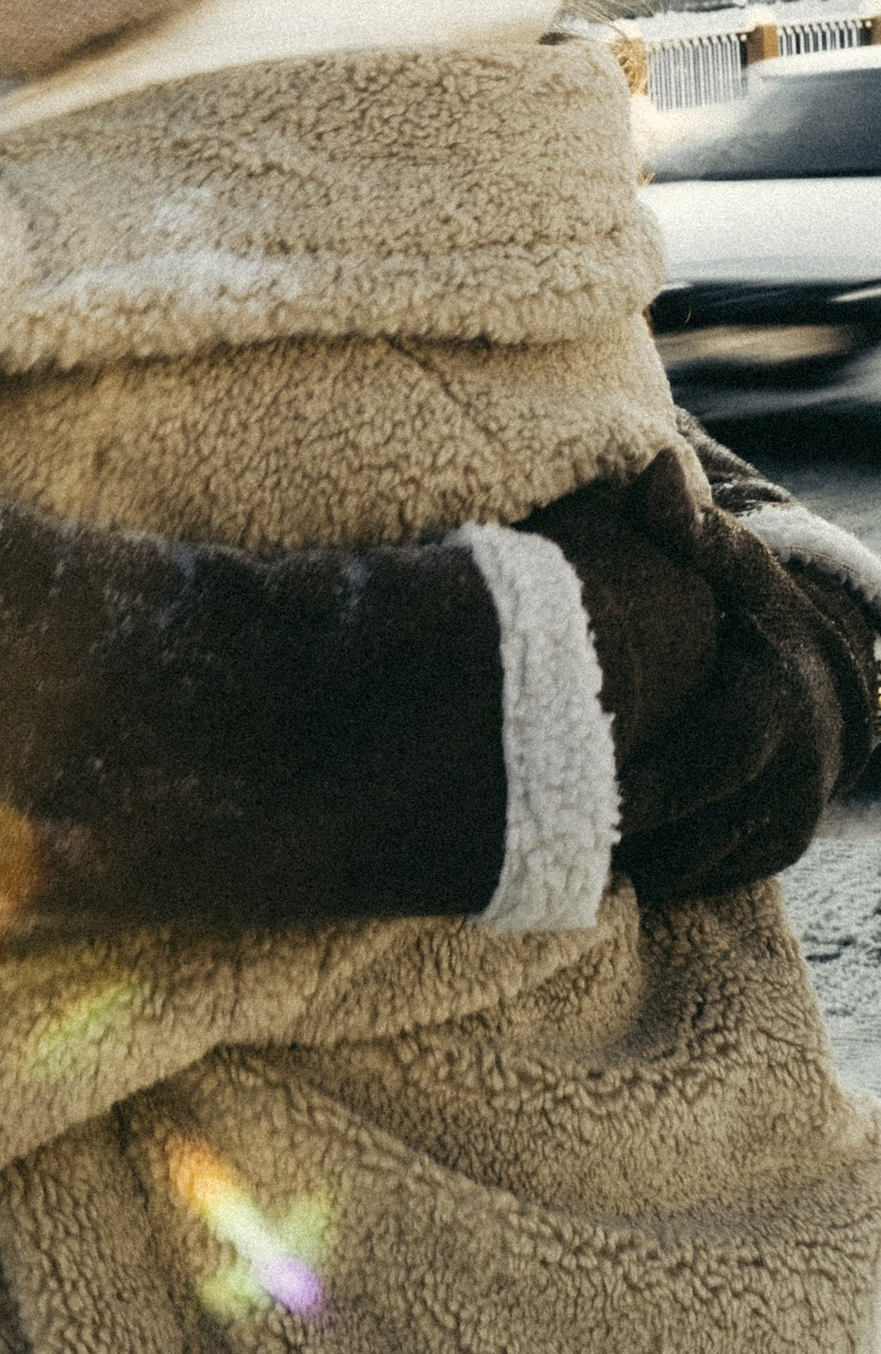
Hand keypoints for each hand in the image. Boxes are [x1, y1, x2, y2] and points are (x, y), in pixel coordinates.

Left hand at [533, 451, 877, 899]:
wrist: (829, 678)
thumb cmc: (756, 614)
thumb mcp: (737, 568)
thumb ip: (692, 533)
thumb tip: (657, 473)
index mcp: (773, 712)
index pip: (685, 773)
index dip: (619, 790)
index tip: (545, 786)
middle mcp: (790, 783)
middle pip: (676, 839)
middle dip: (604, 835)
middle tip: (523, 815)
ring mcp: (784, 827)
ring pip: (679, 870)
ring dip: (620, 855)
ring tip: (548, 821)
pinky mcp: (772, 854)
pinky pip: (693, 881)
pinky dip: (649, 864)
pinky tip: (598, 836)